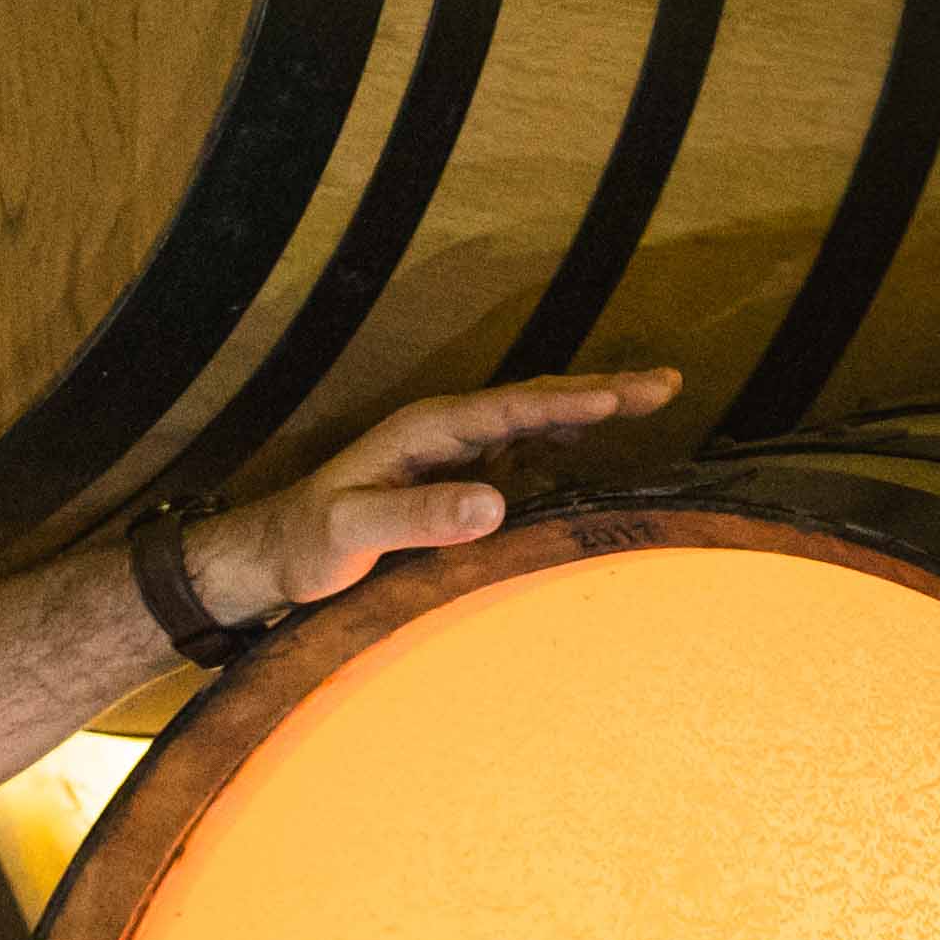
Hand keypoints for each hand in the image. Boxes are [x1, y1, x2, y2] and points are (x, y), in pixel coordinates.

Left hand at [198, 368, 686, 621]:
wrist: (271, 556)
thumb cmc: (306, 545)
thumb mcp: (354, 534)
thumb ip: (419, 519)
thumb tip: (494, 504)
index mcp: (426, 432)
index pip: (511, 408)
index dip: (567, 402)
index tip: (621, 397)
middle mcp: (445, 432)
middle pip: (535, 400)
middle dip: (602, 390)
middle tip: (668, 384)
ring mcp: (452, 453)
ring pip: (534, 419)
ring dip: (591, 407)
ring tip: (652, 397)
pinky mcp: (453, 480)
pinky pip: (521, 449)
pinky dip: (564, 438)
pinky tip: (592, 444)